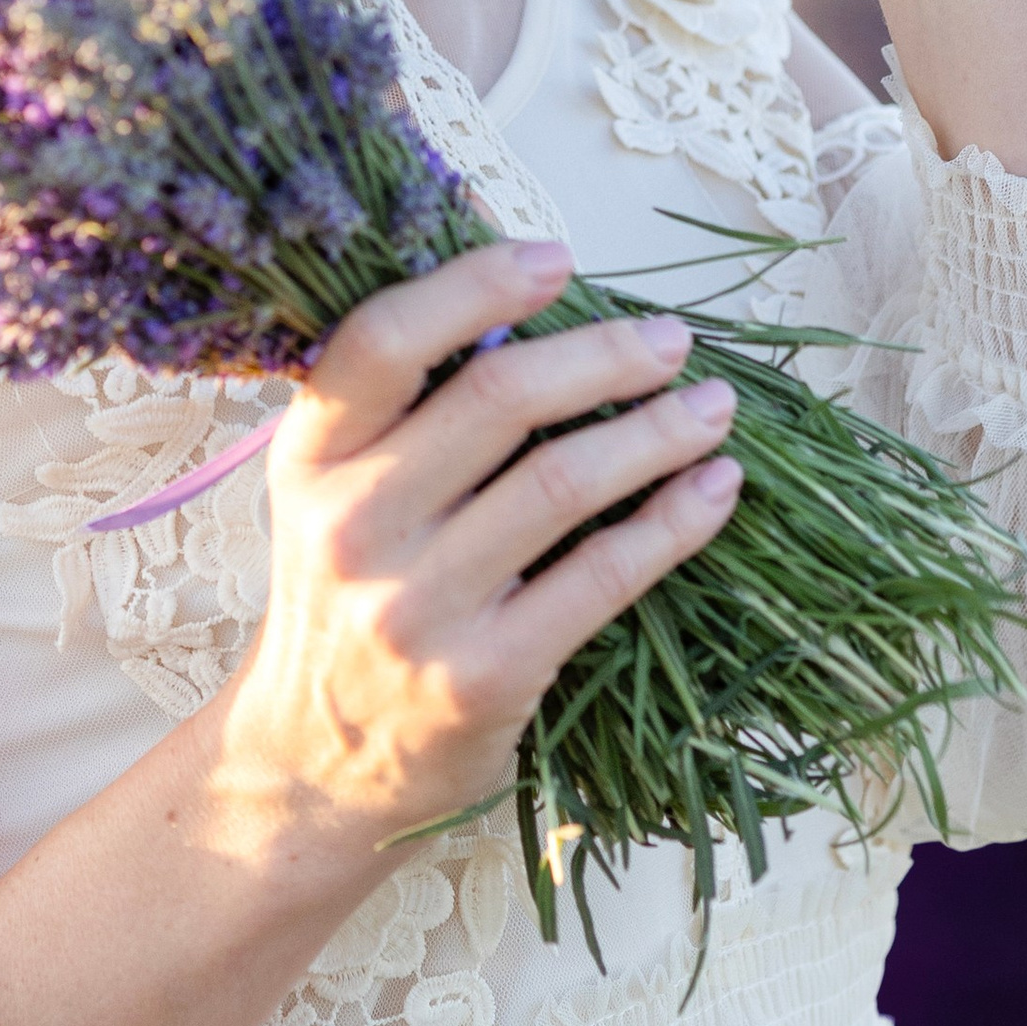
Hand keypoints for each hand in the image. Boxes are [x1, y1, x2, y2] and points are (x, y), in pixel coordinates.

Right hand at [224, 239, 741, 857]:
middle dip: (607, 354)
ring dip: (660, 431)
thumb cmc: (348, 599)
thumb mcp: (335, 495)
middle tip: (673, 340)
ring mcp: (416, 605)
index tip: (560, 261)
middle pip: (498, 398)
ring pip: (565, 481)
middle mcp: (352, 524)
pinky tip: (715, 488)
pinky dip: (674, 521)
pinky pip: (604, 576)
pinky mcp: (483, 675)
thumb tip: (539, 313)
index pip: (386, 339)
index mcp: (310, 456)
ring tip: (715, 406)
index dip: (479, 285)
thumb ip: (406, 414)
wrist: (319, 764)